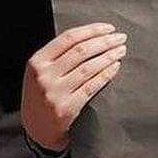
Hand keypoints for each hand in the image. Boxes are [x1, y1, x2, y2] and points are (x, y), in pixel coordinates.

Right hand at [20, 22, 126, 151]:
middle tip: (120, 37)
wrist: (36, 129)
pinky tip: (115, 67)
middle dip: (104, 42)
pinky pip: (91, 87)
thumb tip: (90, 38)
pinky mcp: (68, 108)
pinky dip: (105, 75)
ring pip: (88, 68)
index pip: (68, 38)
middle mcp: (45, 75)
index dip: (91, 31)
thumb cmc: (41, 95)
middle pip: (80, 51)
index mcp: (37, 61)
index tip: (108, 28)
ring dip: (108, 57)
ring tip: (121, 51)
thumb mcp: (39, 72)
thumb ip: (56, 56)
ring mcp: (56, 92)